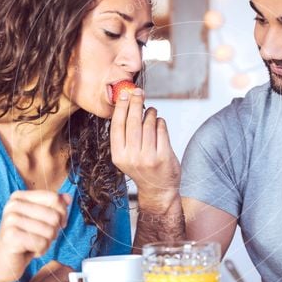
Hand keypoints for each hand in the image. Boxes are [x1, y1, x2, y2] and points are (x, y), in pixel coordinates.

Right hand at [0, 190, 70, 281]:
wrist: (2, 263)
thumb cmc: (23, 241)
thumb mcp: (40, 220)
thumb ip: (54, 206)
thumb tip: (68, 198)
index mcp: (19, 197)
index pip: (54, 198)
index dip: (62, 213)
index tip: (57, 224)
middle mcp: (13, 205)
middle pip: (54, 216)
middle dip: (53, 231)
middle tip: (39, 237)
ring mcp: (11, 220)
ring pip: (50, 231)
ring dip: (46, 243)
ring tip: (32, 244)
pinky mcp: (11, 236)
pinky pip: (42, 243)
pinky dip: (40, 251)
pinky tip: (28, 251)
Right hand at [110, 88, 179, 208]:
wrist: (158, 190)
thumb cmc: (142, 168)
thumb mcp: (126, 156)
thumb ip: (125, 135)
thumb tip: (128, 104)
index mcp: (118, 155)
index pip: (117, 125)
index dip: (121, 107)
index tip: (124, 94)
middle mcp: (132, 157)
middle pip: (133, 122)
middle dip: (136, 103)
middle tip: (139, 92)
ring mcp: (148, 157)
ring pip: (148, 124)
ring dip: (151, 113)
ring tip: (151, 111)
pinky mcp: (163, 156)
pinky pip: (162, 130)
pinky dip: (160, 122)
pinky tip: (159, 122)